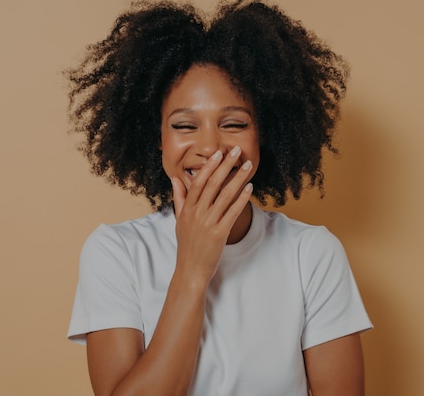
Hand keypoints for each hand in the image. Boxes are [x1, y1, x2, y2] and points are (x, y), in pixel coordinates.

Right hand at [171, 146, 253, 285]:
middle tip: (236, 152)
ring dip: (238, 178)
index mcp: (187, 209)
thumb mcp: (179, 220)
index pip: (198, 182)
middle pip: (212, 184)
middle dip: (225, 166)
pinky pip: (233, 212)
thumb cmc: (187, 245)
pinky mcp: (219, 233)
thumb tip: (174, 178)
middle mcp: (196, 214)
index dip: (209, 167)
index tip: (218, 154)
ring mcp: (208, 223)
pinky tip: (249, 188)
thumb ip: (179, 198)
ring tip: (247, 166)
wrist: (190, 270)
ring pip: (225, 195)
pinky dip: (242, 198)